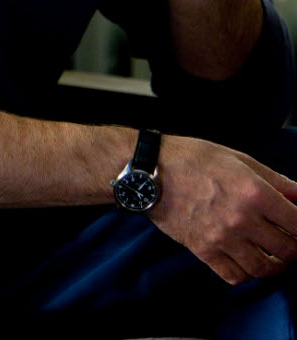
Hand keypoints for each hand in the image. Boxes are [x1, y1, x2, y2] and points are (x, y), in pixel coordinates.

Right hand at [150, 135, 296, 284]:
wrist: (151, 172)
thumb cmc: (193, 158)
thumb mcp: (238, 158)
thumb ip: (274, 179)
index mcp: (254, 191)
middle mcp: (242, 219)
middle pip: (287, 250)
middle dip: (293, 247)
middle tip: (288, 239)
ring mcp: (222, 239)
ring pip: (264, 269)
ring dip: (274, 264)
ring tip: (271, 253)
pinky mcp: (204, 251)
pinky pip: (236, 276)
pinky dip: (246, 273)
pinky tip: (246, 260)